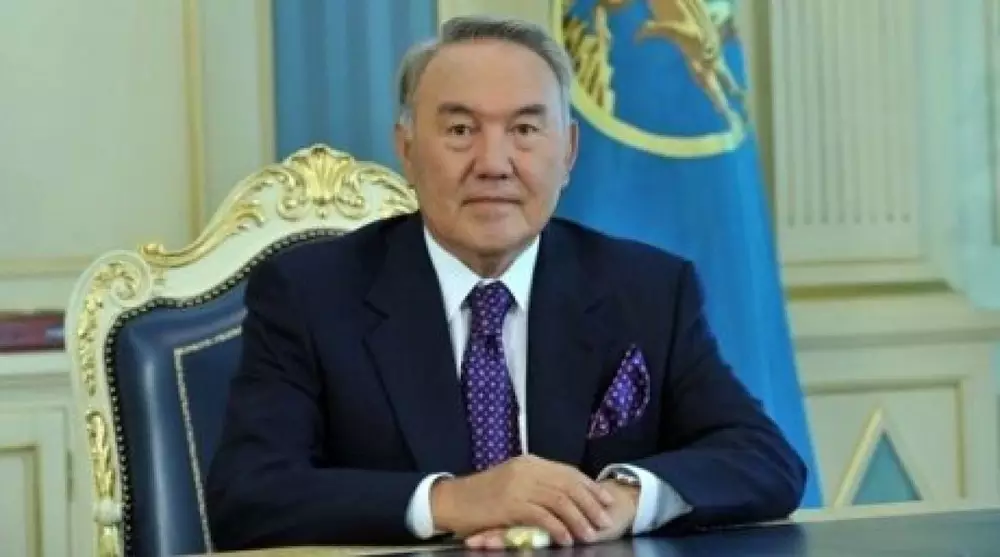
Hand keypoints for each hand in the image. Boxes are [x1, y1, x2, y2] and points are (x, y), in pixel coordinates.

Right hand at [462, 479, 638, 548]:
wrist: (450, 500)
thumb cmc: (480, 495)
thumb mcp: (511, 481)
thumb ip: (534, 483)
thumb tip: (561, 494)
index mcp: (529, 462)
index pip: (568, 472)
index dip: (589, 487)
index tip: (605, 500)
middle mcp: (527, 469)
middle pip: (569, 485)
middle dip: (590, 504)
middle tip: (604, 520)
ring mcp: (518, 485)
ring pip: (560, 500)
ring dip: (578, 518)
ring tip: (590, 533)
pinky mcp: (510, 504)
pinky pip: (542, 515)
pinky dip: (558, 527)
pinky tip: (566, 538)